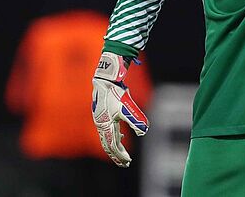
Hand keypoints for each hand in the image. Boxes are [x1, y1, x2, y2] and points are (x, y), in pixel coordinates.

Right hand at [91, 52, 148, 167]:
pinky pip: (108, 131)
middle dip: (117, 155)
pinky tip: (121, 137)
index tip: (128, 161)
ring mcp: (101, 120)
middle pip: (108, 145)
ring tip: (123, 155)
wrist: (105, 80)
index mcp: (105, 125)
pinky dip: (114, 137)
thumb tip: (144, 132)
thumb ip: (136, 119)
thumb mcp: (127, 107)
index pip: (112, 145)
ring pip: (107, 139)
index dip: (120, 155)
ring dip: (115, 147)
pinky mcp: (103, 115)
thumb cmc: (115, 93)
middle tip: (125, 163)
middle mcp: (101, 125)